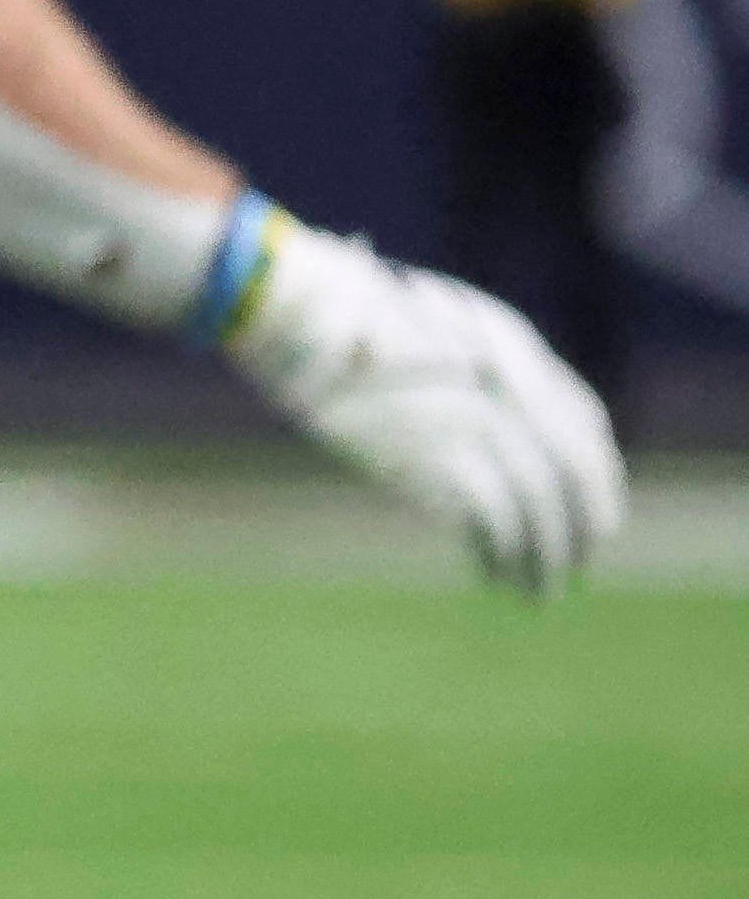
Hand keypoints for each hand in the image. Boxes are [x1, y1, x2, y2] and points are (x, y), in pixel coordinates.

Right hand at [230, 207, 624, 592]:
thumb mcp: (420, 322)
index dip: (600, 471)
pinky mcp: (438, 455)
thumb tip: (490, 422)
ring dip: (546, 557)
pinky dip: (502, 556)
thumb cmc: (339, 313)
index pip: (584, 416)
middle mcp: (509, 383)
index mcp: (509, 340)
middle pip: (573, 468)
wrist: (299, 308)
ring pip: (541, 505)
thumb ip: (462, 364)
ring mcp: (477, 420)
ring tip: (536, 591)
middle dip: (582, 526)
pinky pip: (496, 521)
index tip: (592, 508)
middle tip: (576, 565)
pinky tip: (492, 576)